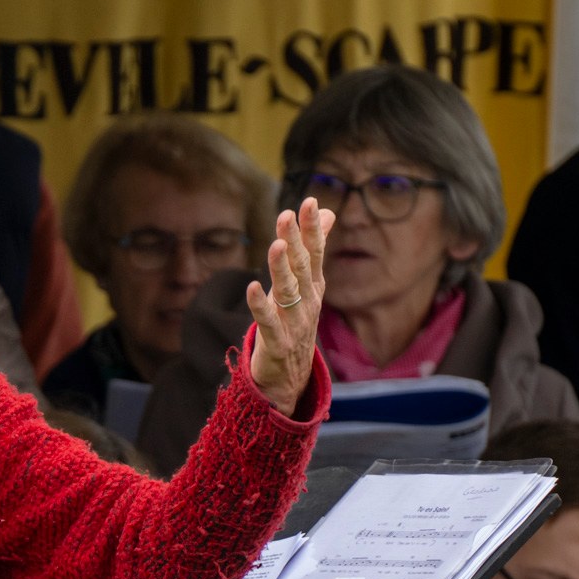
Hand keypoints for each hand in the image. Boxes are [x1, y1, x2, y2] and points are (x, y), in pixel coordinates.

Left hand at [247, 197, 333, 414]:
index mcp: (313, 287)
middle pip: (302, 267)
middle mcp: (307, 303)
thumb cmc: (295, 322)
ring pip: (288, 291)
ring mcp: (294, 324)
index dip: (312, 228)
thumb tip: (326, 213)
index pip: (314, 252)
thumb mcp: (306, 284)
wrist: (290, 376)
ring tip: (277, 244)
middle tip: (289, 214)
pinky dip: (260, 305)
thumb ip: (313, 248)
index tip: (310, 201)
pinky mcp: (277, 343)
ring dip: (282, 268)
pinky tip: (253, 287)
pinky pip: (267, 321)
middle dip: (296, 240)